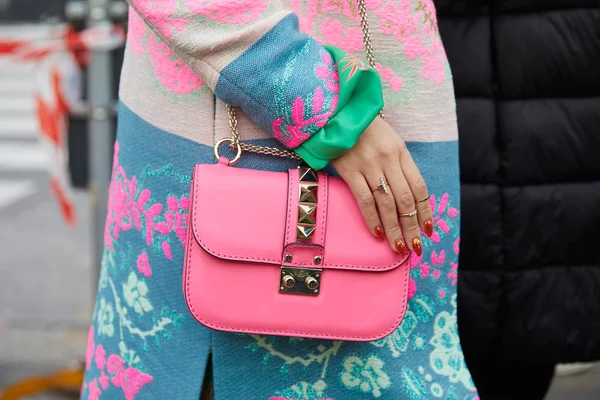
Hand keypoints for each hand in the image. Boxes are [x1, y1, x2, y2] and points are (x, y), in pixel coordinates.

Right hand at [331, 117, 432, 255]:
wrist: (336, 112)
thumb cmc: (363, 129)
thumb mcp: (389, 141)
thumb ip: (399, 165)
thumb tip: (407, 198)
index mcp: (402, 152)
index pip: (419, 187)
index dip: (425, 211)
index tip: (428, 230)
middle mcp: (389, 159)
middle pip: (405, 200)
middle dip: (412, 226)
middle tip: (415, 247)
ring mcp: (369, 165)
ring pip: (387, 203)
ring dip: (393, 228)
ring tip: (398, 246)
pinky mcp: (350, 170)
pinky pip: (364, 199)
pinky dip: (371, 218)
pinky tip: (376, 232)